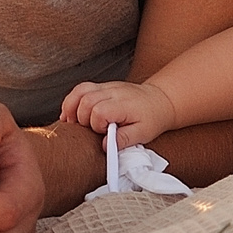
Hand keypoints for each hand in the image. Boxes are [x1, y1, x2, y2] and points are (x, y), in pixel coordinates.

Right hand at [60, 79, 177, 144]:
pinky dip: (72, 101)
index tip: (104, 132)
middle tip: (90, 130)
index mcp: (123, 104)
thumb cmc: (152, 117)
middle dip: (82, 119)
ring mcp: (106, 87)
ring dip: (71, 108)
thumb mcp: (143, 133)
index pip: (98, 111)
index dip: (96, 125)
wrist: (161, 100)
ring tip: (73, 123)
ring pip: (80, 91)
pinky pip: (81, 89)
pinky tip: (71, 115)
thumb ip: (124, 139)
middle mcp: (113, 92)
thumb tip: (105, 146)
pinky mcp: (102, 87)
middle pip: (85, 100)